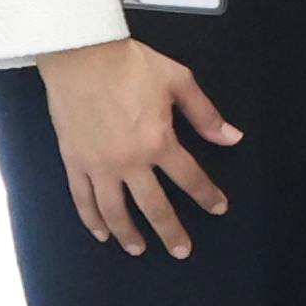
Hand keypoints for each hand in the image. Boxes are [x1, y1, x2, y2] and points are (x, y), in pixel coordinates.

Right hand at [43, 36, 240, 255]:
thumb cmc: (130, 64)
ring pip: (115, 211)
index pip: (190, 178)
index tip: (219, 208)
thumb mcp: (178, 80)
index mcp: (158, 141)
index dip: (207, 195)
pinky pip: (82, 199)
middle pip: (154, 206)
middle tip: (182, 250)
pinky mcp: (74, 161)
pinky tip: (100, 232)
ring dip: (128, 234)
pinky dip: (91, 219)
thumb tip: (231, 137)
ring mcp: (98, 165)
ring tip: (139, 249)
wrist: (80, 54)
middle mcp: (129, 161)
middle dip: (170, 231)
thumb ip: (205, 114)